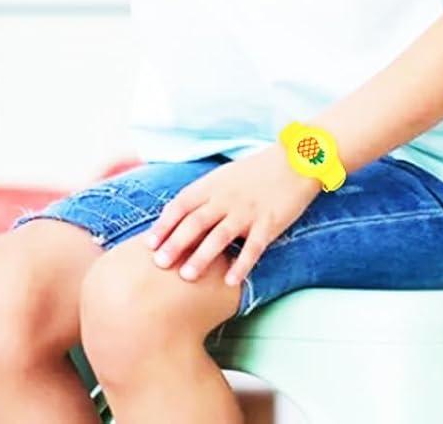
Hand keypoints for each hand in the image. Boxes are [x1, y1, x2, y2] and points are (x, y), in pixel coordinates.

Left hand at [145, 144, 322, 288]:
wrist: (292, 162)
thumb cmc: (254, 172)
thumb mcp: (222, 177)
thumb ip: (203, 194)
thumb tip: (179, 213)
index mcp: (211, 185)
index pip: (180, 206)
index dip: (164, 225)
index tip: (150, 244)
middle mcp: (225, 198)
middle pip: (195, 222)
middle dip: (175, 244)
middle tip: (160, 264)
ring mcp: (247, 211)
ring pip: (219, 237)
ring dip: (202, 257)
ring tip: (187, 276)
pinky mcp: (269, 224)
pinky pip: (252, 247)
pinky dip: (240, 264)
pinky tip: (230, 281)